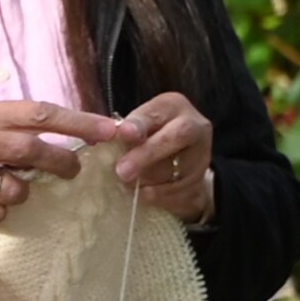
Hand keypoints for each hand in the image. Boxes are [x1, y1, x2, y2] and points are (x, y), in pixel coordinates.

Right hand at [0, 98, 127, 222]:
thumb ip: (13, 122)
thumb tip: (64, 131)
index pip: (42, 114)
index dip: (80, 122)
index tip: (111, 131)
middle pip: (37, 152)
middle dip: (63, 163)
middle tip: (72, 169)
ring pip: (21, 189)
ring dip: (24, 190)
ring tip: (7, 183)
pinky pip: (0, 212)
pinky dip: (0, 208)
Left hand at [114, 93, 215, 223]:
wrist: (178, 161)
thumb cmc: (149, 138)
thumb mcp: (138, 127)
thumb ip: (124, 131)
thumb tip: (97, 137)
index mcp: (173, 106)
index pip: (157, 112)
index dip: (140, 124)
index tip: (123, 133)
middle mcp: (194, 126)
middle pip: (176, 137)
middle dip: (147, 154)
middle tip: (122, 170)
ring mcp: (201, 154)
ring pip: (176, 168)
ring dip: (148, 179)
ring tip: (126, 184)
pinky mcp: (200, 180)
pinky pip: (178, 190)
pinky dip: (156, 194)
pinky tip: (141, 194)